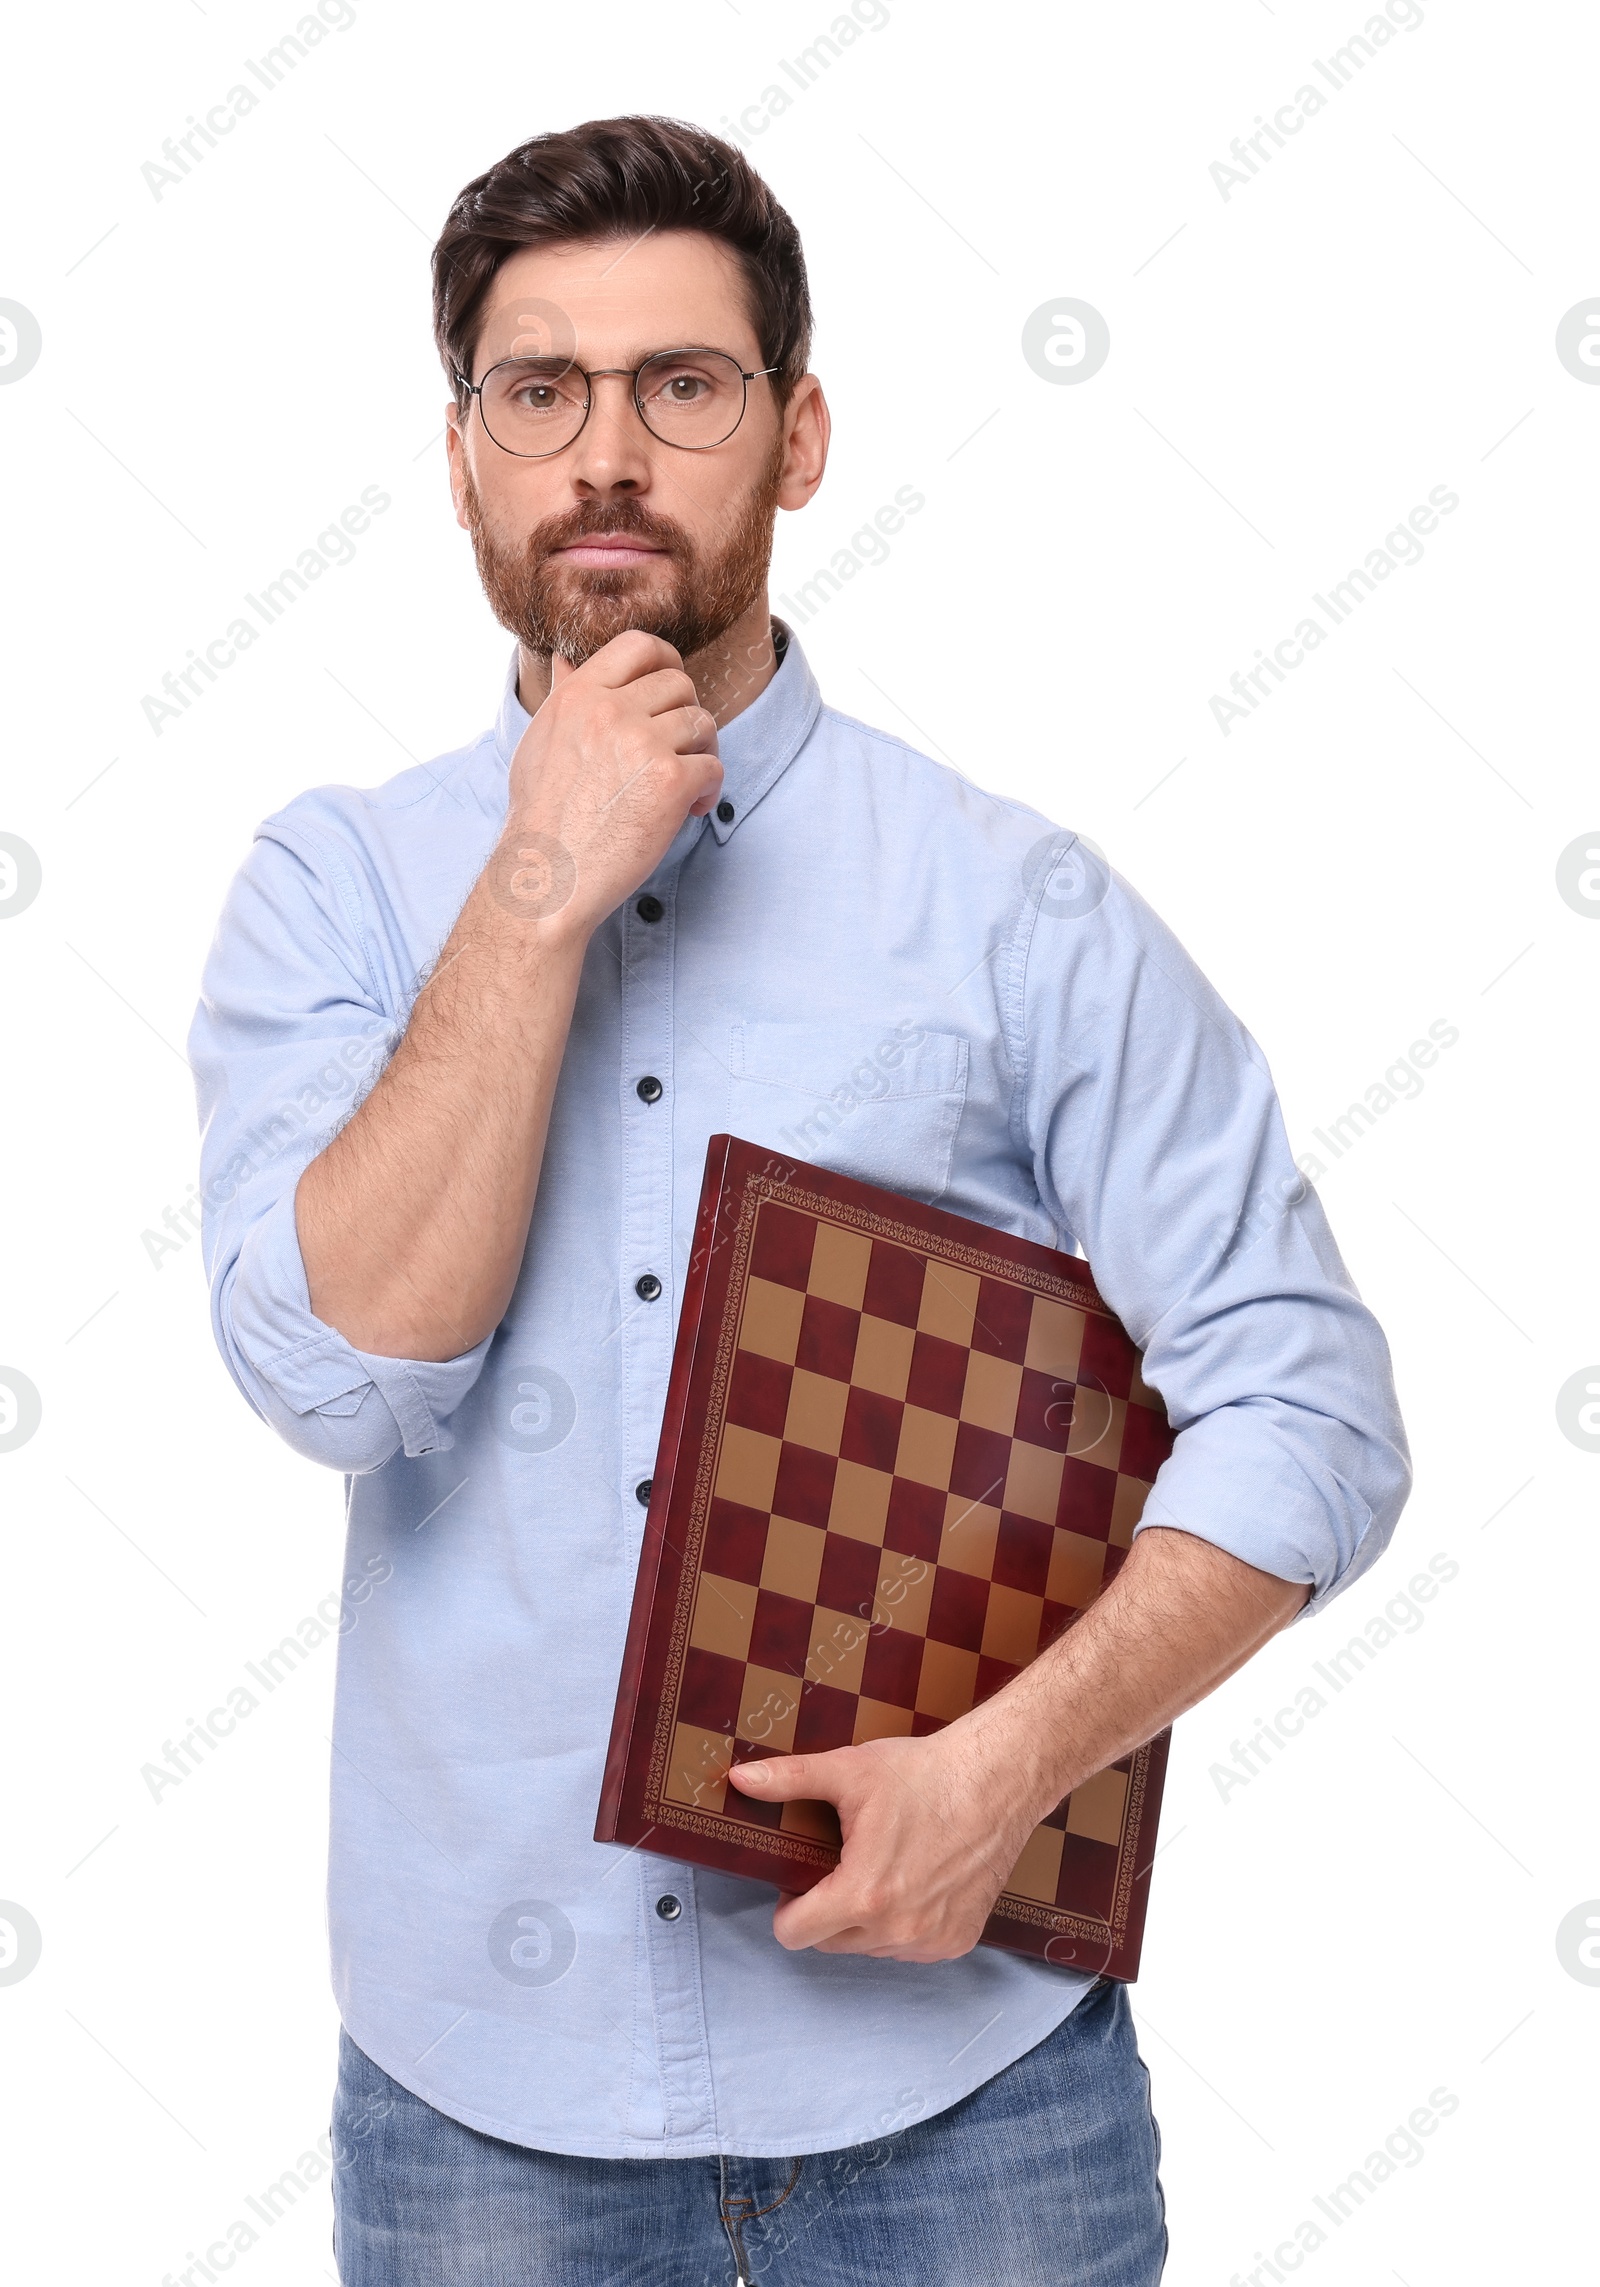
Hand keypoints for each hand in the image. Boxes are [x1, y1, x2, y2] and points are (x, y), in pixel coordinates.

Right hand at [494, 631, 722, 937]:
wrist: (548, 878)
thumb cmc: (542, 818)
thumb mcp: (540, 743)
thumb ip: (564, 698)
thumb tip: (566, 659)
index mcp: (579, 695)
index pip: (639, 645)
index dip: (666, 662)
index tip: (671, 693)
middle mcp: (611, 711)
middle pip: (680, 684)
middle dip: (687, 716)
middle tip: (679, 752)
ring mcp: (642, 744)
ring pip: (703, 723)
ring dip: (702, 753)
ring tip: (684, 786)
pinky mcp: (670, 781)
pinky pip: (714, 766)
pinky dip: (709, 790)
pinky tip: (689, 811)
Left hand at [724, 1726, 1043, 1961]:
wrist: (996, 1780)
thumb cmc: (925, 1775)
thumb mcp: (849, 1771)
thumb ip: (788, 1780)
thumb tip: (740, 1778)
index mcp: (864, 1894)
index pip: (794, 1935)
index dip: (787, 1909)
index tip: (800, 1882)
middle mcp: (897, 1929)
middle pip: (829, 1942)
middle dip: (826, 1911)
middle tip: (843, 1866)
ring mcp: (930, 1941)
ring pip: (870, 1947)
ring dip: (866, 1920)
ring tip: (882, 1869)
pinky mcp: (957, 1941)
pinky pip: (910, 1947)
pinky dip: (904, 1924)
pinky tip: (914, 1882)